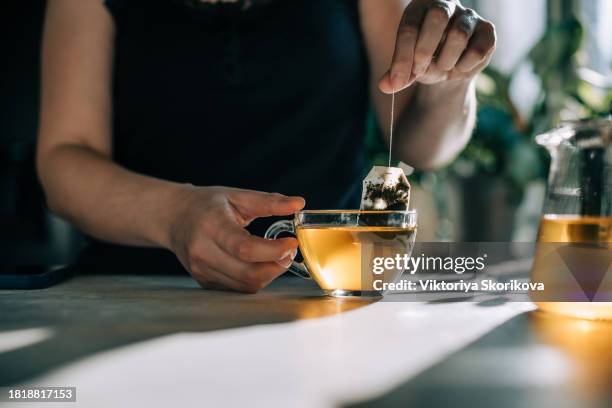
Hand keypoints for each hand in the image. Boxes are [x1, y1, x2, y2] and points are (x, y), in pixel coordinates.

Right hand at [169, 186, 304, 292]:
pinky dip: (256, 279)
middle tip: (288, 251)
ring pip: (246, 286)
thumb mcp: (237, 195)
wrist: (173, 218)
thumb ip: (269, 201)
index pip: (246, 248)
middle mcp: (203, 252)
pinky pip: (238, 289)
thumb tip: (298, 203)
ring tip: (276, 256)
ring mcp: (202, 270)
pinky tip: (259, 263)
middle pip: (249, 274)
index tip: (292, 242)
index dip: (274, 250)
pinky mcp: (204, 282)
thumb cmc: (206, 204)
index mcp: (211, 226)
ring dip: (269, 274)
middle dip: (277, 266)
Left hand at [379, 0, 495, 92]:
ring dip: (446, 61)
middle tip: (420, 70)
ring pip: (459, 34)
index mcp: (419, 8)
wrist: (450, 69)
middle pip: (438, 16)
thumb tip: (385, 86)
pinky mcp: (487, 30)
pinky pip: (477, 50)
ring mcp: (468, 16)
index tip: (398, 80)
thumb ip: (396, 75)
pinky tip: (459, 68)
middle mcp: (445, 4)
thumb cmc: (424, 61)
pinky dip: (464, 66)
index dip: (403, 55)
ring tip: (442, 68)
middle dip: (425, 50)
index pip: (409, 26)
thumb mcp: (407, 68)